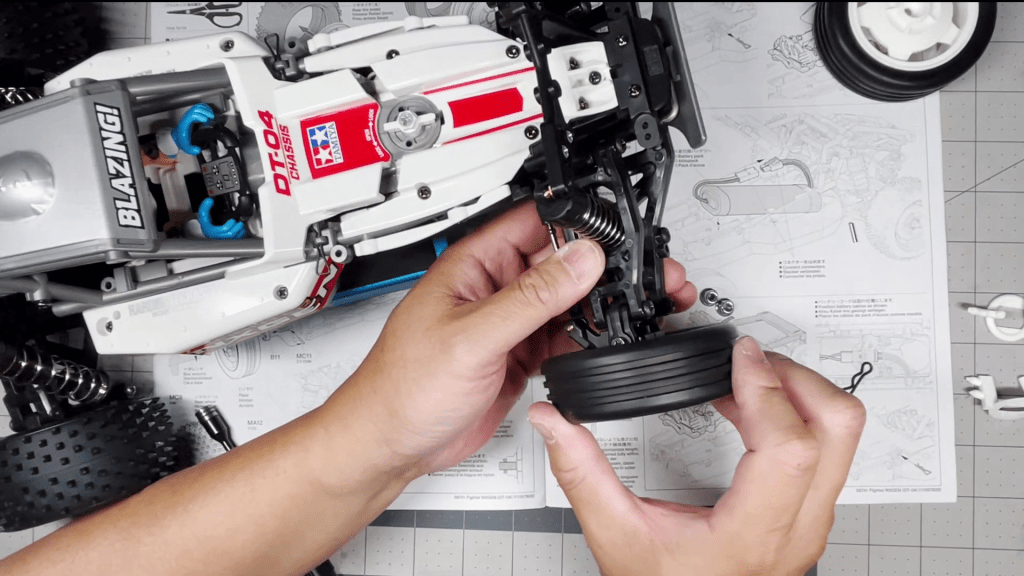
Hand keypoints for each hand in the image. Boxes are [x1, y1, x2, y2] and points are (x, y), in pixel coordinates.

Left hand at [336, 202, 697, 474]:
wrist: (392, 444)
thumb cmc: (402, 386)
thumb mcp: (472, 336)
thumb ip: (530, 298)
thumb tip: (579, 258)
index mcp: (474, 265)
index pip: (535, 222)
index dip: (577, 221)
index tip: (617, 233)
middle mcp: (494, 288)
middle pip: (559, 261)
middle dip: (599, 266)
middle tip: (637, 276)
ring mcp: (508, 323)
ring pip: (565, 301)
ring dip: (595, 305)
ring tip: (627, 309)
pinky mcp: (518, 355)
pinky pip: (562, 337)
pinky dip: (584, 340)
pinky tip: (599, 343)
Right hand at [528, 337, 865, 575]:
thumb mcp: (616, 536)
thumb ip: (582, 474)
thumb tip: (554, 422)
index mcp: (750, 534)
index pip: (790, 447)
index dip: (767, 388)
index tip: (741, 357)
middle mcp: (795, 528)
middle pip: (839, 429)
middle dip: (796, 376)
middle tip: (751, 361)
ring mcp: (811, 523)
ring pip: (845, 438)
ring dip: (802, 393)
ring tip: (752, 380)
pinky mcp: (811, 516)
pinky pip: (829, 452)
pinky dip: (799, 416)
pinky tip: (754, 411)